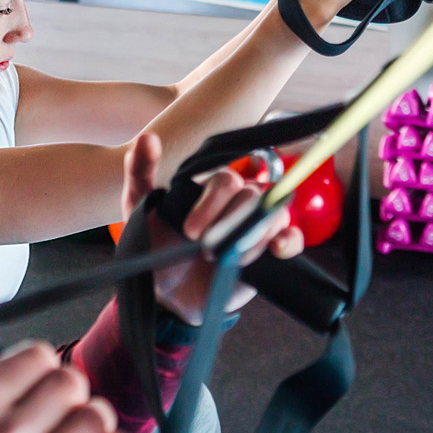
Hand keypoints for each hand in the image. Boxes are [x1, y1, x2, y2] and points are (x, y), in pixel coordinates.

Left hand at [118, 132, 303, 323]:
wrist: (165, 294)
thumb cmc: (154, 247)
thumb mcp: (139, 210)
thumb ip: (140, 173)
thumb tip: (147, 137)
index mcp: (211, 191)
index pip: (227, 180)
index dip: (212, 203)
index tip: (189, 231)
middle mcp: (237, 204)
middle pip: (254, 195)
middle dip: (229, 221)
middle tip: (203, 247)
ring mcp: (256, 228)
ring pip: (276, 213)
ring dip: (252, 235)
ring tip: (228, 257)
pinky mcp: (268, 254)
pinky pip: (293, 238)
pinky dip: (289, 240)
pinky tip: (275, 249)